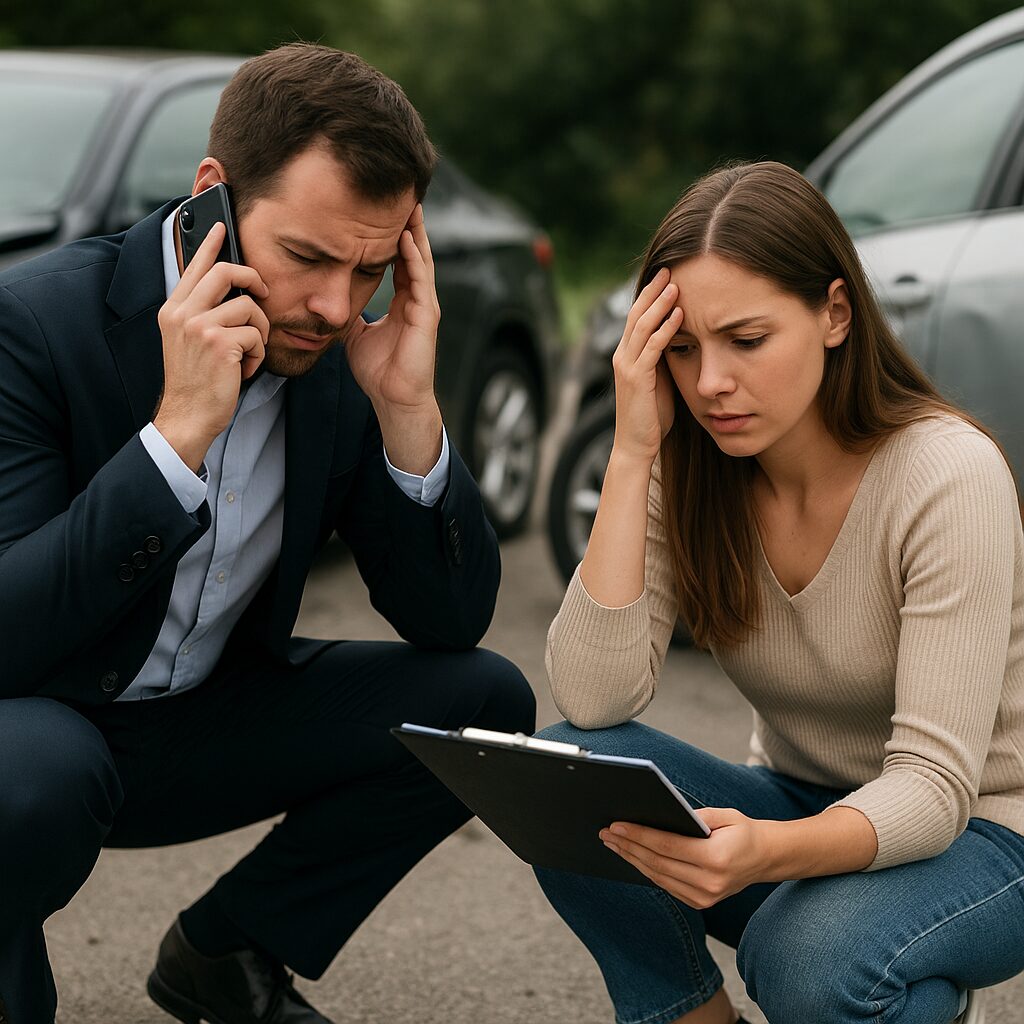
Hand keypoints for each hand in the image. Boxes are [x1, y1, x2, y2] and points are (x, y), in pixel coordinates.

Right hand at [154, 222, 269, 469]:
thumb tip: (234, 294)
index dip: (211, 245)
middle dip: (253, 280)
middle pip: (226, 273)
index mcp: (173, 310)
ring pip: (249, 308)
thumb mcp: (190, 342)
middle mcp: (182, 313)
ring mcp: (199, 326)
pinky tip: (244, 370)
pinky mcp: (220, 343)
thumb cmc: (195, 383)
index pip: (194, 267)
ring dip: (260, 333)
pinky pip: (256, 335)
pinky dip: (258, 355)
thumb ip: (203, 315)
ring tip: (249, 354)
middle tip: (264, 293)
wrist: (187, 416)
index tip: (221, 226)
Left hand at [344, 203, 439, 415]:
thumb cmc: (378, 372)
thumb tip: (329, 299)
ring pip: (421, 261)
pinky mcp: (426, 316)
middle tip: (404, 196)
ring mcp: (424, 307)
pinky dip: (414, 258)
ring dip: (416, 233)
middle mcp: (417, 300)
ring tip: (410, 206)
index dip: (394, 236)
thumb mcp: (355, 334)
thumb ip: (349, 313)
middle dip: (410, 225)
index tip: (383, 212)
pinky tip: (405, 237)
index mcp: (404, 302)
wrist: (393, 399)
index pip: (401, 261)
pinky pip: (421, 280)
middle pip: (415, 254)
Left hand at [600, 807, 768, 908]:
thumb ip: (693, 816)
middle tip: (607, 832)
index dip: (639, 835)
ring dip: (632, 859)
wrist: (767, 858)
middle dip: (629, 846)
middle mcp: (710, 882)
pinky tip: (633, 857)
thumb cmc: (743, 831)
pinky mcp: (701, 903)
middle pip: (658, 863)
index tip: (616, 825)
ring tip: (613, 843)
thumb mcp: (724, 815)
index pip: (667, 846)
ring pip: (658, 877)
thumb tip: (657, 814)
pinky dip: (647, 870)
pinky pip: (666, 885)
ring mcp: (705, 897)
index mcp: (716, 858)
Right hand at [610, 267, 682, 463]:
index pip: (637, 318)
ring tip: (675, 284)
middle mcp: (622, 357)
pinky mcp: (636, 378)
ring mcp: (627, 367)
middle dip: (653, 291)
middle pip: (636, 314)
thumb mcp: (659, 382)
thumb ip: (664, 360)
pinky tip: (679, 315)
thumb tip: (684, 341)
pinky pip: (652, 347)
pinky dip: (665, 329)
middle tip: (669, 267)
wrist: (636, 445)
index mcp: (627, 356)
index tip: (667, 276)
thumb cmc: (651, 417)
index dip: (650, 296)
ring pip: (642, 326)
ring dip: (660, 304)